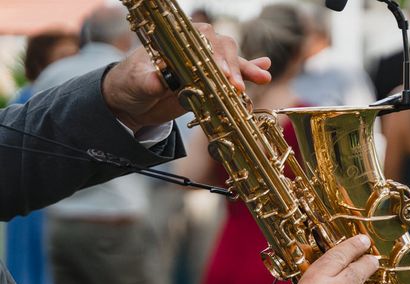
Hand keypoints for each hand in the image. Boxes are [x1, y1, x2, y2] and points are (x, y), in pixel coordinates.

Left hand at [102, 24, 271, 133]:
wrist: (131, 102)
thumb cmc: (130, 86)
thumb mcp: (136, 83)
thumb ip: (150, 81)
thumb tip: (160, 80)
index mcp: (174, 41)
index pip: (199, 39)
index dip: (213, 53)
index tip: (220, 73)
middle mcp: (192, 49)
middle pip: (220, 46)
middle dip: (231, 64)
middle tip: (235, 85)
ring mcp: (203, 65)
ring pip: (230, 60)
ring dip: (246, 69)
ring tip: (262, 78)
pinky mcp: (209, 82)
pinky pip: (231, 76)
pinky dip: (248, 73)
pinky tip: (264, 73)